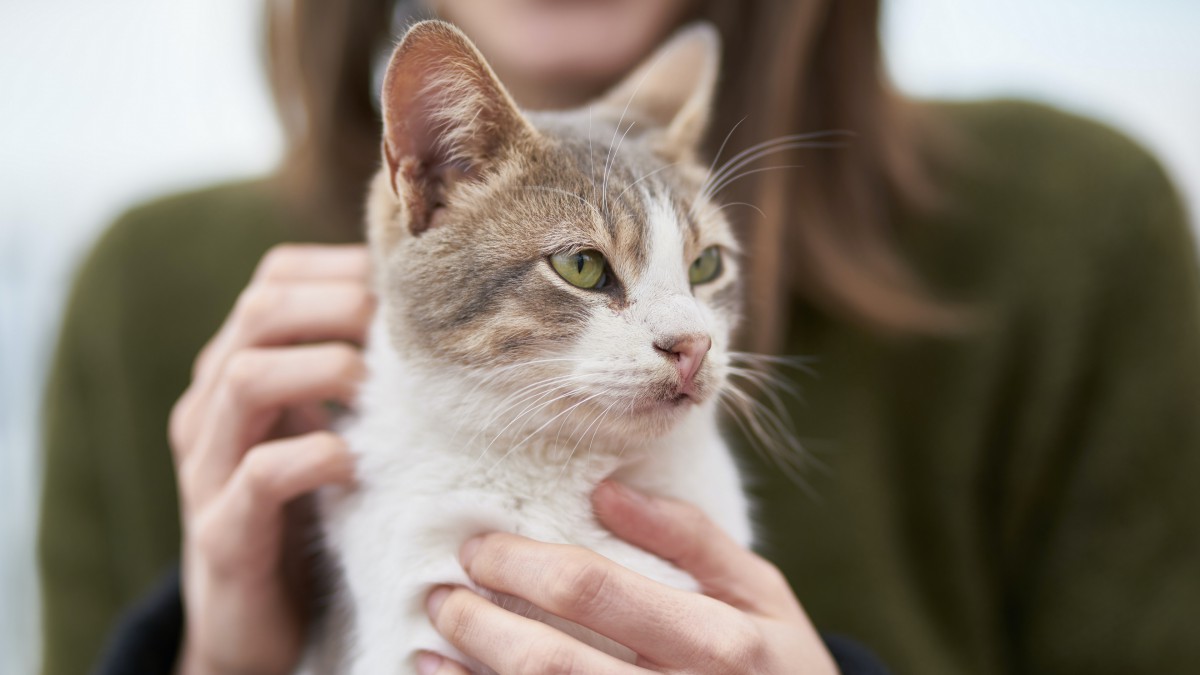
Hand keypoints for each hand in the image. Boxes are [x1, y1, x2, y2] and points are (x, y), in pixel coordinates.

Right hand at [169, 244, 372, 674]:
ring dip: (324, 368)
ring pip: (245, 378)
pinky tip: (352, 462)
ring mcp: (208, 468)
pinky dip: (312, 457)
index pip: (273, 280)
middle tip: (398, 331)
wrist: (253, 626)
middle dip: (338, 304)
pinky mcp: (223, 532)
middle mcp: (211, 407)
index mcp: (236, 370)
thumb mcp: (323, 429)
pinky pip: (257, 474)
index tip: (405, 287)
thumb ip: (352, 376)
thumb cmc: (305, 513)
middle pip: (259, 311)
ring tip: (374, 387)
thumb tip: (433, 318)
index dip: (340, 269)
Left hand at [420, 481, 838, 673]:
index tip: (479, 545)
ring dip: (472, 673)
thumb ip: (690, 538)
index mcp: (718, 642)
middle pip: (550, 663)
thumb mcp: (760, 592)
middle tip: (441, 591)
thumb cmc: (777, 663)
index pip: (592, 590)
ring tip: (437, 637)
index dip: (521, 564)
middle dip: (479, 622)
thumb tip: (605, 491)